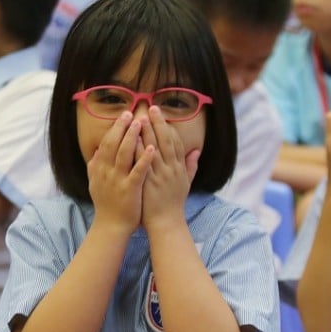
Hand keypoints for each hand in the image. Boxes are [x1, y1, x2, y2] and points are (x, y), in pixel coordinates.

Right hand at [87, 112, 152, 234]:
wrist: (111, 226)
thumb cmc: (106, 204)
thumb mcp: (95, 183)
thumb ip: (95, 166)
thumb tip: (96, 150)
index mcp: (100, 168)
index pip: (106, 142)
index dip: (115, 128)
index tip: (124, 115)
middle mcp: (107, 172)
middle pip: (113, 144)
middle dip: (122, 127)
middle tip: (131, 113)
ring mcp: (118, 180)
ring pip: (124, 154)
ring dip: (132, 137)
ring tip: (141, 123)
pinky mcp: (130, 189)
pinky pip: (137, 171)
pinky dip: (144, 159)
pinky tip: (152, 148)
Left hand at [139, 106, 198, 229]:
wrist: (167, 223)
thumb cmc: (174, 204)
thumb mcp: (186, 183)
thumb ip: (191, 166)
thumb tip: (197, 151)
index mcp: (180, 168)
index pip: (176, 142)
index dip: (169, 127)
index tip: (161, 115)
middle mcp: (172, 169)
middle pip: (166, 141)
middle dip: (159, 123)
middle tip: (151, 108)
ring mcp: (161, 175)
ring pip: (155, 149)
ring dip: (148, 132)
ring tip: (140, 117)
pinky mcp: (149, 182)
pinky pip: (144, 163)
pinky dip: (140, 150)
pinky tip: (133, 139)